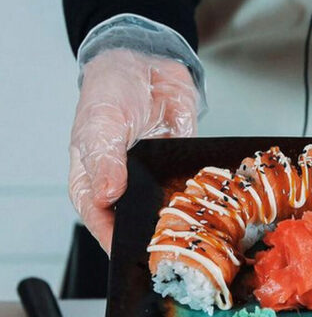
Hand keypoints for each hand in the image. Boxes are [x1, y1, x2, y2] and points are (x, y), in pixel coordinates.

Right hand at [69, 49, 198, 254]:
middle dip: (152, 232)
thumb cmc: (110, 91)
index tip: (130, 252)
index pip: (100, 219)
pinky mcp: (179, 163)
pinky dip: (200, 192)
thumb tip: (107, 195)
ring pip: (165, 206)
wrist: (146, 63)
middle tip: (168, 244)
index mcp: (95, 178)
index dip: (114, 238)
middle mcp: (125, 182)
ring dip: (179, 216)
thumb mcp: (100, 124)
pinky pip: (190, 184)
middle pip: (135, 219)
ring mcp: (153, 175)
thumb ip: (105, 160)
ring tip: (193, 228)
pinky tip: (210, 200)